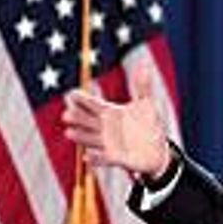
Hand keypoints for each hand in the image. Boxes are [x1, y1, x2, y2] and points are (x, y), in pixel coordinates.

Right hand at [62, 62, 170, 178]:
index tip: (71, 93)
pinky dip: (97, 158)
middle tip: (66, 114)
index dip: (83, 99)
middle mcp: (106, 128)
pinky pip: (105, 158)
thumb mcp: (147, 105)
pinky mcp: (117, 158)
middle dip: (78, 118)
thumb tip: (143, 65)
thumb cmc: (148, 125)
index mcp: (111, 113)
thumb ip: (142, 86)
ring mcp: (109, 144)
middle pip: (88, 121)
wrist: (156, 151)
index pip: (93, 104)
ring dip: (82, 137)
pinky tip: (87, 157)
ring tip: (69, 133)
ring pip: (92, 139)